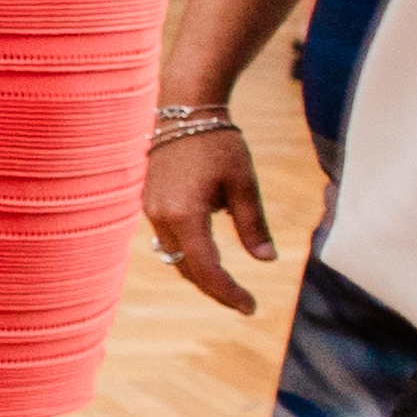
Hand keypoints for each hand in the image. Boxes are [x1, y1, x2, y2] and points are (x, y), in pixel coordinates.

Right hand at [145, 119, 274, 315]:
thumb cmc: (217, 142)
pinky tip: (209, 253)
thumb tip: (267, 260)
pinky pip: (168, 239)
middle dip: (215, 288)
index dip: (228, 293)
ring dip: (200, 272)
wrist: (184, 109)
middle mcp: (161, 217)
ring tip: (228, 282)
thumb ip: (253, 225)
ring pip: (174, 256)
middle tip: (243, 301)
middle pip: (187, 269)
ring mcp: (151, 210)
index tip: (251, 307)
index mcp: (185, 215)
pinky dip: (189, 252)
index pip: (207, 269)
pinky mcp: (149, 202)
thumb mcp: (244, 183)